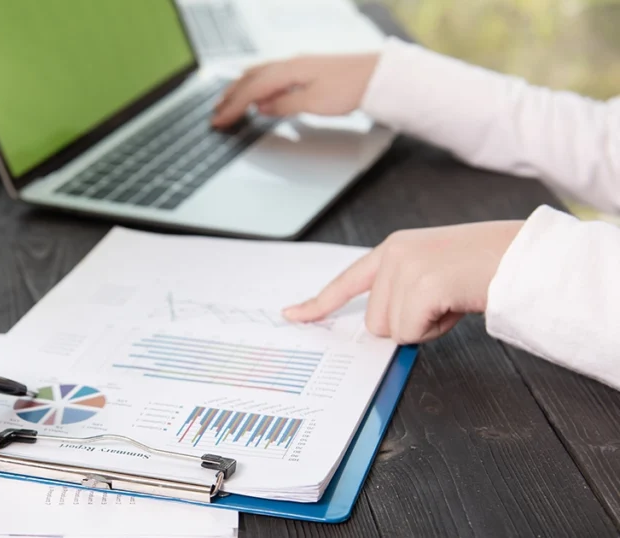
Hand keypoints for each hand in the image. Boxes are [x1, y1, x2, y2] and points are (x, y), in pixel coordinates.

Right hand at [212, 53, 379, 127]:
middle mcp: (291, 64)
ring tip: (228, 100)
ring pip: (260, 75)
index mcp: (289, 70)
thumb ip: (285, 105)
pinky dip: (258, 85)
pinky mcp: (306, 70)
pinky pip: (273, 76)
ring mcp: (298, 65)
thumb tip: (263, 108)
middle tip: (215, 112)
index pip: (251, 90)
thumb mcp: (314, 102)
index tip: (219, 120)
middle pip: (251, 79)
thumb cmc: (351, 87)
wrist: (378, 76)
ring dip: (241, 89)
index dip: (233, 106)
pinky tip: (260, 95)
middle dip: (230, 96)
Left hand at [283, 221, 524, 343]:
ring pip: (391, 331)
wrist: (523, 257)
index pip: (347, 281)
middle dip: (408, 325)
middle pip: (374, 322)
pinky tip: (456, 306)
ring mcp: (405, 268)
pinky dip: (436, 330)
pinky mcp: (421, 285)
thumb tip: (383, 330)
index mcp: (393, 249)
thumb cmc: (486, 269)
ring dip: (424, 328)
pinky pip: (410, 333)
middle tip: (443, 303)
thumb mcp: (434, 273)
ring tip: (452, 301)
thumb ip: (403, 292)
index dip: (319, 304)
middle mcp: (393, 254)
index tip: (291, 315)